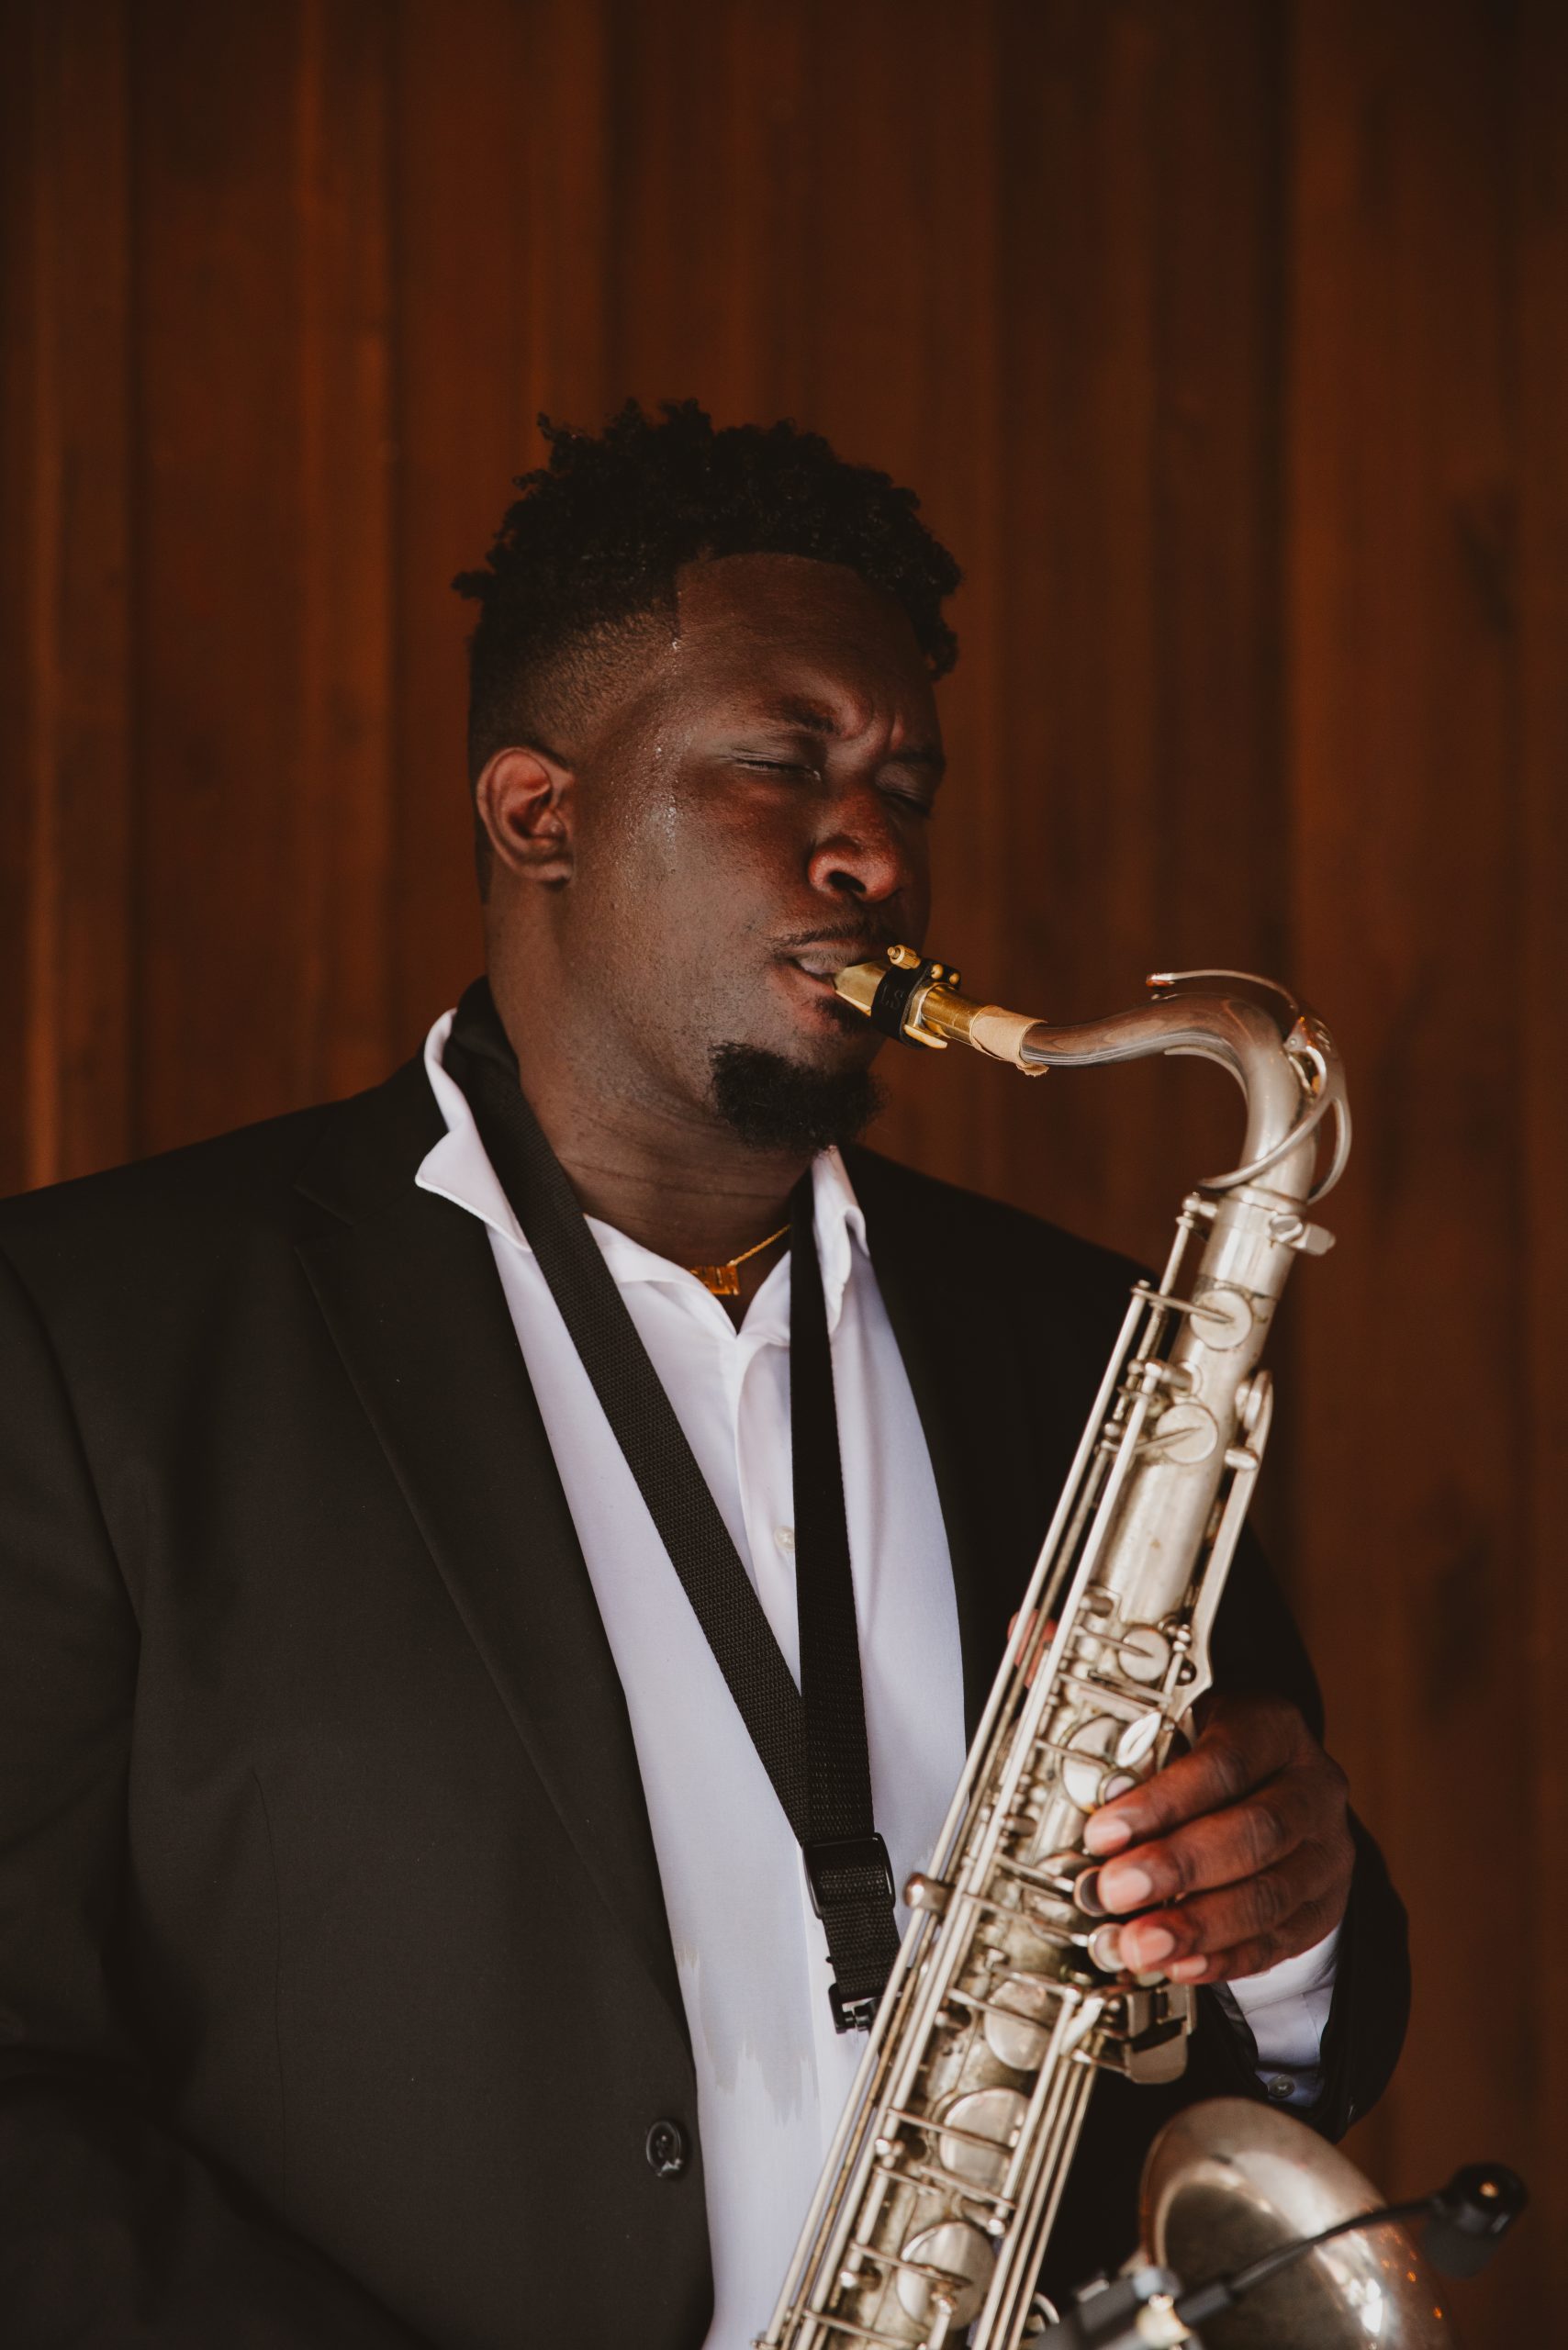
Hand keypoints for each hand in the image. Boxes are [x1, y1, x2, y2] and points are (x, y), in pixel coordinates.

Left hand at [1081, 1692, 1353, 1985]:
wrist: (1273, 1780)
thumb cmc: (1211, 1751)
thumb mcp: (1179, 1730)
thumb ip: (1144, 1766)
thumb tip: (1096, 1820)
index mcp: (1274, 1729)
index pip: (1224, 1763)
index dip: (1162, 1801)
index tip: (1103, 1832)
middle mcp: (1313, 1788)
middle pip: (1256, 1832)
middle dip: (1178, 1867)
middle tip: (1115, 1891)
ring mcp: (1325, 1851)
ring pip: (1270, 1896)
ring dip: (1197, 1926)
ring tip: (1138, 1943)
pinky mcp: (1322, 1905)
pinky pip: (1278, 1942)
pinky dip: (1224, 1959)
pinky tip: (1179, 1964)